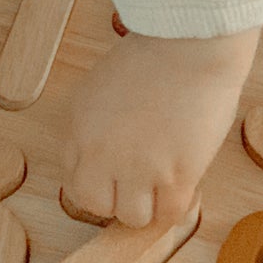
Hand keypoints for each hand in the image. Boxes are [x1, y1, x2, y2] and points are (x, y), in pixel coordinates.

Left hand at [60, 26, 260, 228]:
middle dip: (116, 199)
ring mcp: (138, 168)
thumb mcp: (101, 86)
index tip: (113, 179)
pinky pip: (169, 215)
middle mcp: (101, 153)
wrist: (189, 44)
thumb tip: (106, 156)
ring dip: (147, 205)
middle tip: (137, 184)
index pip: (73, 183)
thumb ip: (95, 125)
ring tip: (162, 183)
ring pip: (132, 218)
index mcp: (79, 128)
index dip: (96, 184)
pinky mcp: (175, 176)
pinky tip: (182, 185)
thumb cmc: (153, 53)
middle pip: (96, 205)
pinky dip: (174, 207)